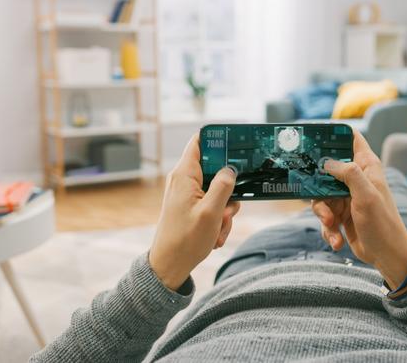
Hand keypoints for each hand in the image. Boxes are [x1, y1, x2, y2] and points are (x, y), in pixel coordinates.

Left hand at [149, 134, 239, 290]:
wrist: (169, 266)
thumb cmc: (185, 240)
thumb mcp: (211, 212)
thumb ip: (223, 186)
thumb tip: (231, 170)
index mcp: (184, 175)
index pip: (200, 141)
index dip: (218, 139)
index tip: (237, 145)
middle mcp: (184, 180)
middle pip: (216, 169)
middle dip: (228, 189)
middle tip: (228, 208)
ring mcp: (188, 194)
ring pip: (219, 191)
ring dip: (225, 210)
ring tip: (218, 227)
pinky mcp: (192, 206)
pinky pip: (213, 205)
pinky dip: (218, 219)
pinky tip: (215, 235)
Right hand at [312, 130, 406, 289]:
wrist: (387, 256)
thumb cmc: (383, 224)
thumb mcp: (367, 196)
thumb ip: (349, 174)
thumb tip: (327, 162)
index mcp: (366, 167)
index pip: (351, 139)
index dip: (335, 134)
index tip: (315, 136)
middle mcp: (355, 179)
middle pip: (326, 170)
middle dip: (318, 187)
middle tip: (319, 197)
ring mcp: (346, 197)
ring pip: (321, 196)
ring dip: (323, 214)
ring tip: (332, 225)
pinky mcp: (341, 215)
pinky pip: (324, 217)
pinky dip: (328, 230)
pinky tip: (337, 240)